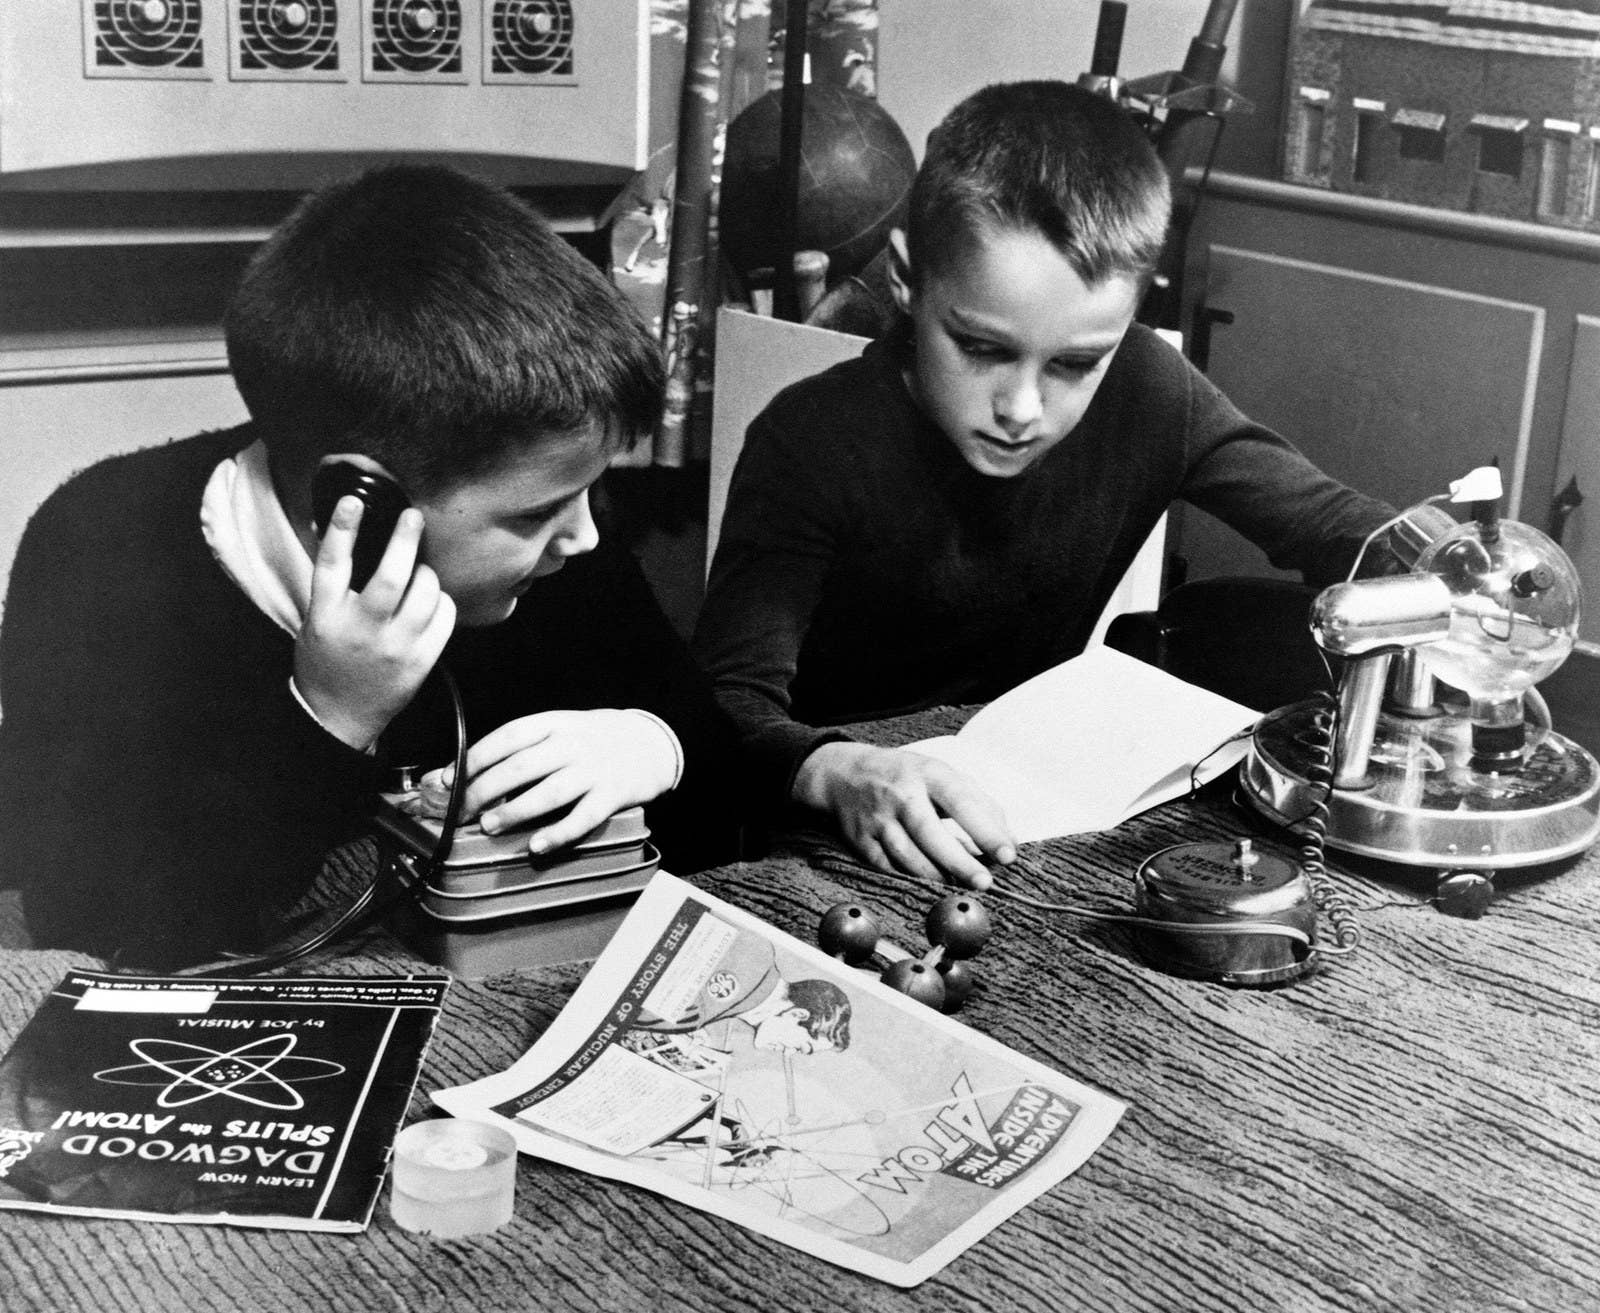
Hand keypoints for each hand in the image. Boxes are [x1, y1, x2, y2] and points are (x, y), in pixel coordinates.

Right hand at [294, 496, 455, 749]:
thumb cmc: (327, 660)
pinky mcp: (421, 662)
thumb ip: (336, 586)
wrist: (337, 716)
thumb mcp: (318, 620)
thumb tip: (351, 534)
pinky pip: (445, 618)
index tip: (353, 501)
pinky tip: (432, 602)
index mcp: (326, 616)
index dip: (342, 529)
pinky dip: (443, 602)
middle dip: (405, 541)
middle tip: (413, 518)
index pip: (332, 565)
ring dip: (427, 574)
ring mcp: (394, 648)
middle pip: (390, 577)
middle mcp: (361, 630)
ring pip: (425, 595)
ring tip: (421, 571)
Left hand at [457, 709, 678, 853]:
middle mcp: (574, 744)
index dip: (476, 757)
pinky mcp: (613, 796)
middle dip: (485, 789)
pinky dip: (558, 833)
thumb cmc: (595, 739)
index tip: (450, 778)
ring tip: (489, 825)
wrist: (653, 743)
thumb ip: (526, 746)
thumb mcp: (562, 727)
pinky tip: (536, 846)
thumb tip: (473, 773)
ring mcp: (595, 770)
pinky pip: (583, 818)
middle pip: (522, 766)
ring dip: (515, 810)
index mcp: (556, 723)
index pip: (509, 736)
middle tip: (461, 810)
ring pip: (549, 792)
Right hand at [792, 741, 1015, 889]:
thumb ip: (980, 804)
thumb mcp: (943, 776)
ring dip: (935, 876)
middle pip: (929, 832)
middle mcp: (901, 794)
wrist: (844, 774)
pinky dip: (908, 879)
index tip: (1008, 854)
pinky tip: (928, 886)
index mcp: (928, 773)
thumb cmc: (908, 778)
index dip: (986, 829)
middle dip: (959, 861)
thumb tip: (1010, 842)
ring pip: (906, 854)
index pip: (961, 801)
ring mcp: (878, 818)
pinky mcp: (860, 839)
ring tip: (959, 889)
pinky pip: (886, 866)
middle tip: (984, 883)